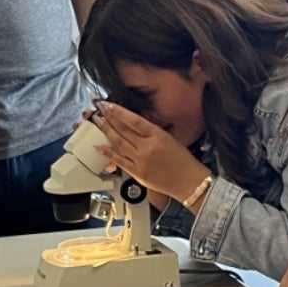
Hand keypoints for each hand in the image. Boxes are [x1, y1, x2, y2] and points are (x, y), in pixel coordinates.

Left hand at [91, 102, 207, 200]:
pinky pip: (119, 161)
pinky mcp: (137, 173)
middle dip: (109, 118)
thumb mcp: (169, 139)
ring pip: (118, 143)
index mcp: (158, 136)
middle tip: (99, 110)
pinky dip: (108, 153)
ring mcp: (141, 161)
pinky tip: (100, 146)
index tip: (108, 105)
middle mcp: (148, 147)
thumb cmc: (183, 160)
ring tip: (98, 123)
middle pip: (123, 130)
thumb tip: (133, 123)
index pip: (134, 120)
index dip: (119, 111)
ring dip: (106, 132)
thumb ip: (152, 132)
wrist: (189, 181)